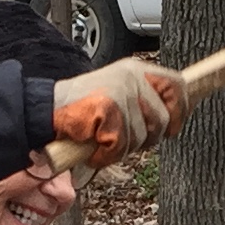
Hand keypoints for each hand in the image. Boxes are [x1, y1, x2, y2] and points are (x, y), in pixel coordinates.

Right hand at [48, 59, 183, 168]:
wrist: (43, 112)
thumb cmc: (82, 113)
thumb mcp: (121, 99)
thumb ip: (147, 103)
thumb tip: (177, 116)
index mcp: (137, 70)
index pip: (178, 85)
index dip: (181, 110)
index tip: (172, 128)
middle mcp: (131, 76)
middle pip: (162, 119)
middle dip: (146, 138)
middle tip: (121, 137)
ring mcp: (121, 90)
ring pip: (141, 137)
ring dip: (120, 148)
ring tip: (101, 137)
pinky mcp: (109, 106)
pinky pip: (120, 144)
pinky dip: (105, 153)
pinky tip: (92, 143)